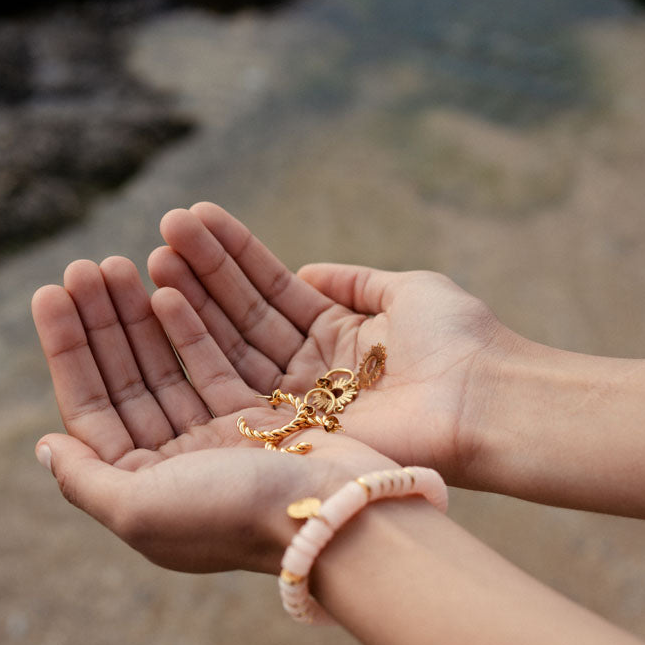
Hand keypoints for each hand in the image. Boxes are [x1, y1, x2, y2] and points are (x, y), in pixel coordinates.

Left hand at [31, 257, 393, 574]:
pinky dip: (190, 329)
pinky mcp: (260, 415)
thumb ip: (85, 481)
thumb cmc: (233, 516)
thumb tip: (45, 446)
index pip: (92, 409)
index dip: (68, 350)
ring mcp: (218, 437)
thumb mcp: (140, 510)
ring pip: (167, 366)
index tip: (50, 293)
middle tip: (84, 266)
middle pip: (128, 381)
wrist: (333, 515)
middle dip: (102, 323)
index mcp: (143, 489)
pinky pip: (214, 365)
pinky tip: (166, 291)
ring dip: (139, 317)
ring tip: (118, 264)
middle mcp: (177, 463)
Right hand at [148, 203, 516, 484]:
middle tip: (164, 228)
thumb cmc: (460, 341)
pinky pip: (236, 378)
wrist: (486, 403)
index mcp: (337, 335)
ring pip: (234, 341)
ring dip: (195, 297)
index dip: (235, 255)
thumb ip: (356, 282)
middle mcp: (309, 370)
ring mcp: (295, 399)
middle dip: (205, 270)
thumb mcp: (408, 291)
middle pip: (245, 313)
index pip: (274, 289)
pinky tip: (166, 301)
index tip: (197, 218)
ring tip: (158, 252)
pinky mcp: (287, 425)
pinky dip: (203, 341)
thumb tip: (310, 271)